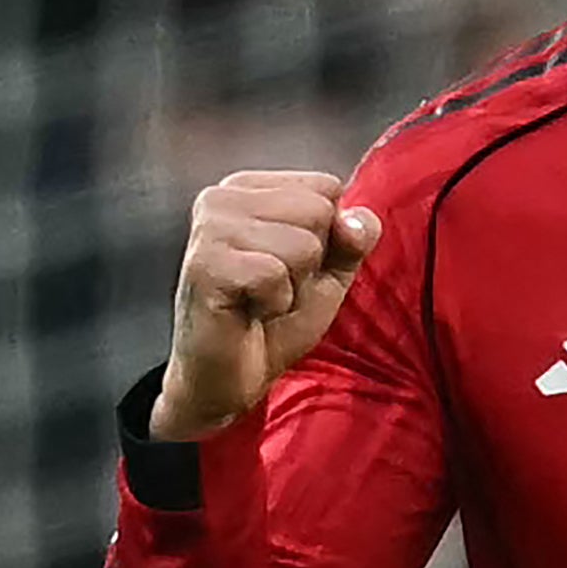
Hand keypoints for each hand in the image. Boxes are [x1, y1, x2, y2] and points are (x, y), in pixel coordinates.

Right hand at [150, 172, 382, 441]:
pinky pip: (275, 273)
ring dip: (293, 286)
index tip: (288, 268)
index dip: (326, 238)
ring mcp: (209, 228)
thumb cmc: (272, 322)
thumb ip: (351, 240)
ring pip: (303, 243)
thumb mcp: (327, 275)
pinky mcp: (205, 264)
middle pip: (318, 211)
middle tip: (274, 288)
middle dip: (310, 262)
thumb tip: (361, 219)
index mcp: (247, 187)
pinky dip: (275, 302)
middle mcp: (221, 197)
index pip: (326, 187)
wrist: (226, 380)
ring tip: (260, 300)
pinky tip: (248, 311)